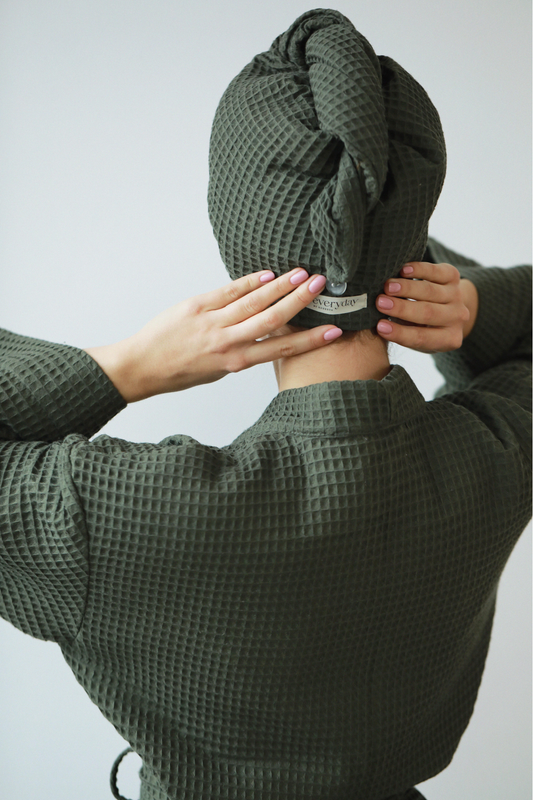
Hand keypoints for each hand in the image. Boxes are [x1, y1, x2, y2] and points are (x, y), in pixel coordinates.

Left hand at [85, 269, 342, 401]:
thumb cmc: (179, 372)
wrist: (142, 366)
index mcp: (235, 363)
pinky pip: (229, 291)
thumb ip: (241, 353)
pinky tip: (267, 274)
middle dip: (299, 301)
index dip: (309, 339)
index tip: (333, 330)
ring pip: (254, 301)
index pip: (280, 349)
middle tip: (321, 286)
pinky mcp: (197, 306)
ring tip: (302, 273)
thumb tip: (262, 336)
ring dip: (280, 286)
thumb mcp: (216, 372)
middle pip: (272, 318)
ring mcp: (212, 322)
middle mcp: (227, 342)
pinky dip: (249, 282)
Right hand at [374, 261, 477, 352]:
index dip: (400, 333)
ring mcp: (457, 296)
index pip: (422, 338)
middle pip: (427, 313)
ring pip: (430, 291)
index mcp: (448, 339)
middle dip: (402, 308)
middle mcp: (457, 318)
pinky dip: (420, 270)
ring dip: (407, 288)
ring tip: (387, 286)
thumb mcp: (413, 334)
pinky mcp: (453, 276)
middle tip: (380, 303)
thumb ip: (399, 330)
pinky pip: (436, 272)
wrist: (446, 306)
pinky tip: (404, 270)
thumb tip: (372, 322)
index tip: (379, 327)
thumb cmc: (421, 326)